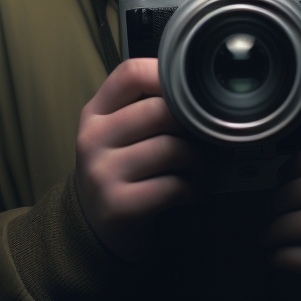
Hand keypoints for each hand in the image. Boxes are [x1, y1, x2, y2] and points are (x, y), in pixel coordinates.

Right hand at [75, 57, 205, 262]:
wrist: (92, 227)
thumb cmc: (119, 172)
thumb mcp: (118, 135)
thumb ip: (145, 108)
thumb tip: (200, 92)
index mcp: (95, 113)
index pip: (131, 73)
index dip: (168, 75)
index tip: (192, 94)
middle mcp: (93, 139)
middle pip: (159, 111)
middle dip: (195, 127)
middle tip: (209, 142)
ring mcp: (102, 173)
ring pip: (172, 149)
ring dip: (202, 162)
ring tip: (206, 171)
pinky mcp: (118, 206)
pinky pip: (173, 187)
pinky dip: (195, 190)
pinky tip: (196, 193)